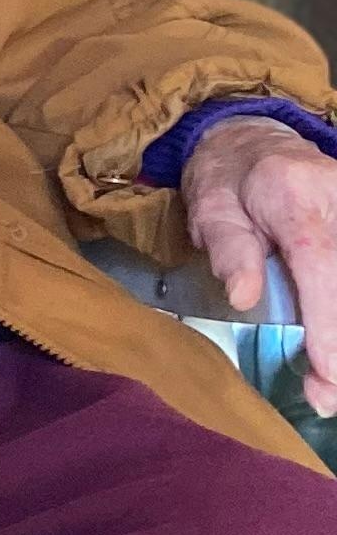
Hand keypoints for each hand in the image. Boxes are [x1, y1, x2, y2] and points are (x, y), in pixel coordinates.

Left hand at [181, 116, 336, 415]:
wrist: (254, 139)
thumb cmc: (227, 179)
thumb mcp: (210, 207)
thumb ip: (228, 249)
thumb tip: (244, 296)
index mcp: (294, 194)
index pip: (319, 263)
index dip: (329, 324)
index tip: (329, 373)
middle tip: (325, 395)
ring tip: (329, 383)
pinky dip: (336, 314)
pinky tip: (331, 351)